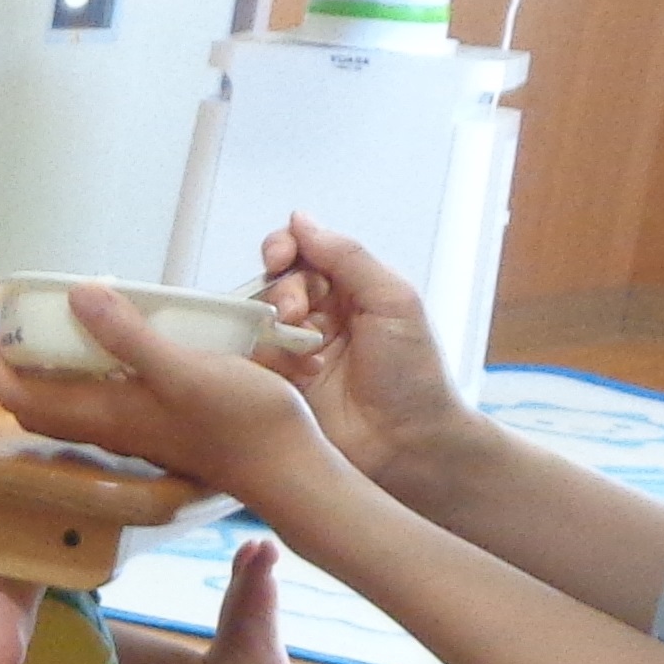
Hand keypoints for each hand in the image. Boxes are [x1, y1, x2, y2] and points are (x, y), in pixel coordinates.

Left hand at [0, 292, 337, 516]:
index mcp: (103, 415)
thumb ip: (128, 336)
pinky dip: (91, 369)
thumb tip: (77, 296)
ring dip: (49, 369)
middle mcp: (111, 427)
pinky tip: (113, 343)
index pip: (24, 397)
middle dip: (11, 367)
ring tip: (50, 326)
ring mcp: (136, 427)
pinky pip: (106, 397)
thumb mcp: (181, 368)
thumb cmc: (238, 420)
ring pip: (73, 402)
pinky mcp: (162, 422)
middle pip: (40, 402)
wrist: (287, 466)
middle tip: (6, 324)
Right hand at [257, 214, 473, 500]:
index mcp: (349, 291)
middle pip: (275, 284)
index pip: (302, 253)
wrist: (406, 443)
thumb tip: (301, 219)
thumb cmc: (413, 375)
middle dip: (284, 291)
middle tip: (298, 312)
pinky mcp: (276, 386)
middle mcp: (318, 318)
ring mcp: (294, 353)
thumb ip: (347, 255)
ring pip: (257, 320)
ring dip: (276, 327)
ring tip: (305, 349)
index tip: (280, 256)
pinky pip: (251, 360)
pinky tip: (302, 375)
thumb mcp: (392, 299)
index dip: (284, 248)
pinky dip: (271, 360)